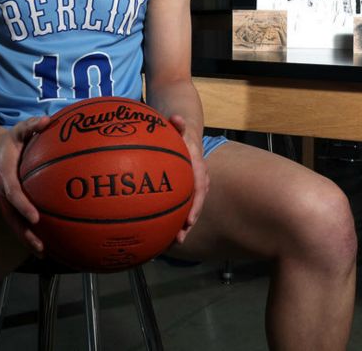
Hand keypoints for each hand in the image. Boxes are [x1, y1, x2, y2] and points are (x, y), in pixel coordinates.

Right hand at [0, 114, 54, 253]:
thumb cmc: (7, 138)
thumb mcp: (18, 129)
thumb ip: (32, 125)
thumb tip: (47, 120)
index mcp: (4, 175)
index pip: (13, 193)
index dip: (24, 206)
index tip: (36, 217)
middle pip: (12, 216)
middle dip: (25, 233)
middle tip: (41, 247)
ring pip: (12, 222)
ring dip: (25, 238)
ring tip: (42, 252)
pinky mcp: (3, 204)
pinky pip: (14, 220)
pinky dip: (25, 232)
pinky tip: (40, 244)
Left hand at [168, 115, 208, 243]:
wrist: (187, 134)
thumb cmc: (179, 132)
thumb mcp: (179, 127)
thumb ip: (178, 123)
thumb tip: (177, 118)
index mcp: (199, 166)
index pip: (199, 187)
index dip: (195, 204)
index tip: (188, 219)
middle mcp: (199, 179)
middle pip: (196, 203)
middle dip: (189, 221)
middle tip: (180, 237)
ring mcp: (194, 186)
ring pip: (191, 208)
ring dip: (183, 225)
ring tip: (173, 241)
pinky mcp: (186, 190)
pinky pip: (182, 205)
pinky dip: (174, 218)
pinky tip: (161, 231)